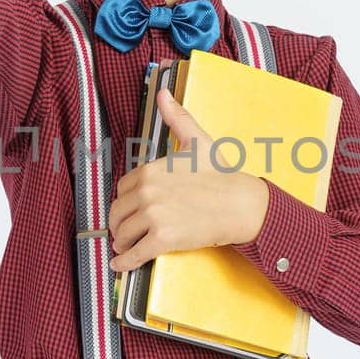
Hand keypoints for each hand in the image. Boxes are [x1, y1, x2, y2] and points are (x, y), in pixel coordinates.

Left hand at [107, 87, 269, 272]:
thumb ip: (176, 118)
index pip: (121, 190)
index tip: (126, 210)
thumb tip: (163, 93)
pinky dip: (123, 262)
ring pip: (123, 233)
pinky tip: (119, 265)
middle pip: (117, 213)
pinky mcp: (163, 239)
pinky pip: (134, 254)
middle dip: (118, 224)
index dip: (123, 201)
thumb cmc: (221, 174)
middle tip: (122, 231)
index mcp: (149, 170)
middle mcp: (147, 192)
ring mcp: (154, 216)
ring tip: (123, 246)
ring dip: (120, 243)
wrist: (242, 203)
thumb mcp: (197, 140)